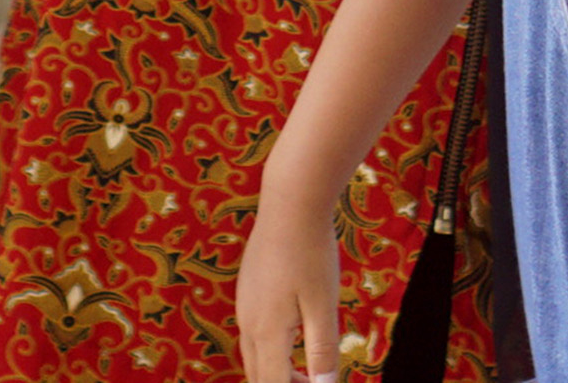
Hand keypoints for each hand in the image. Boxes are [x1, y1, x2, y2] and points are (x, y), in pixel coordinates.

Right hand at [233, 196, 344, 382]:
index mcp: (266, 331)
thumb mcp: (323, 305)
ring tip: (306, 372)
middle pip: (258, 376)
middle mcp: (248, 322)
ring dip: (276, 371)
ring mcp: (244, 304)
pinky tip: (294, 337)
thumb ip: (322, 349)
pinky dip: (271, 350)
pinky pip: (253, 334)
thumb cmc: (311, 252)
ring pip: (253, 356)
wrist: (289, 203)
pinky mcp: (248, 290)